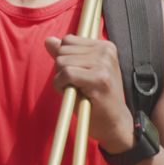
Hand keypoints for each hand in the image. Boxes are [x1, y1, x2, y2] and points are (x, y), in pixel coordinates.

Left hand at [45, 35, 134, 152]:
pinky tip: (74, 94)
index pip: (68, 40)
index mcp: (105, 46)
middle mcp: (106, 50)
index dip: (65, 59)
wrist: (114, 124)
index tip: (79, 75)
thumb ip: (66, 54)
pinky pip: (66, 73)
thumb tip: (48, 40)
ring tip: (78, 90)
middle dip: (62, 69)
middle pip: (63, 49)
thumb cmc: (96, 99)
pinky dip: (62, 85)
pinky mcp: (99, 78)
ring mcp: (104, 63)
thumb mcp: (82, 71)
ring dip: (62, 79)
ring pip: (62, 61)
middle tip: (79, 85)